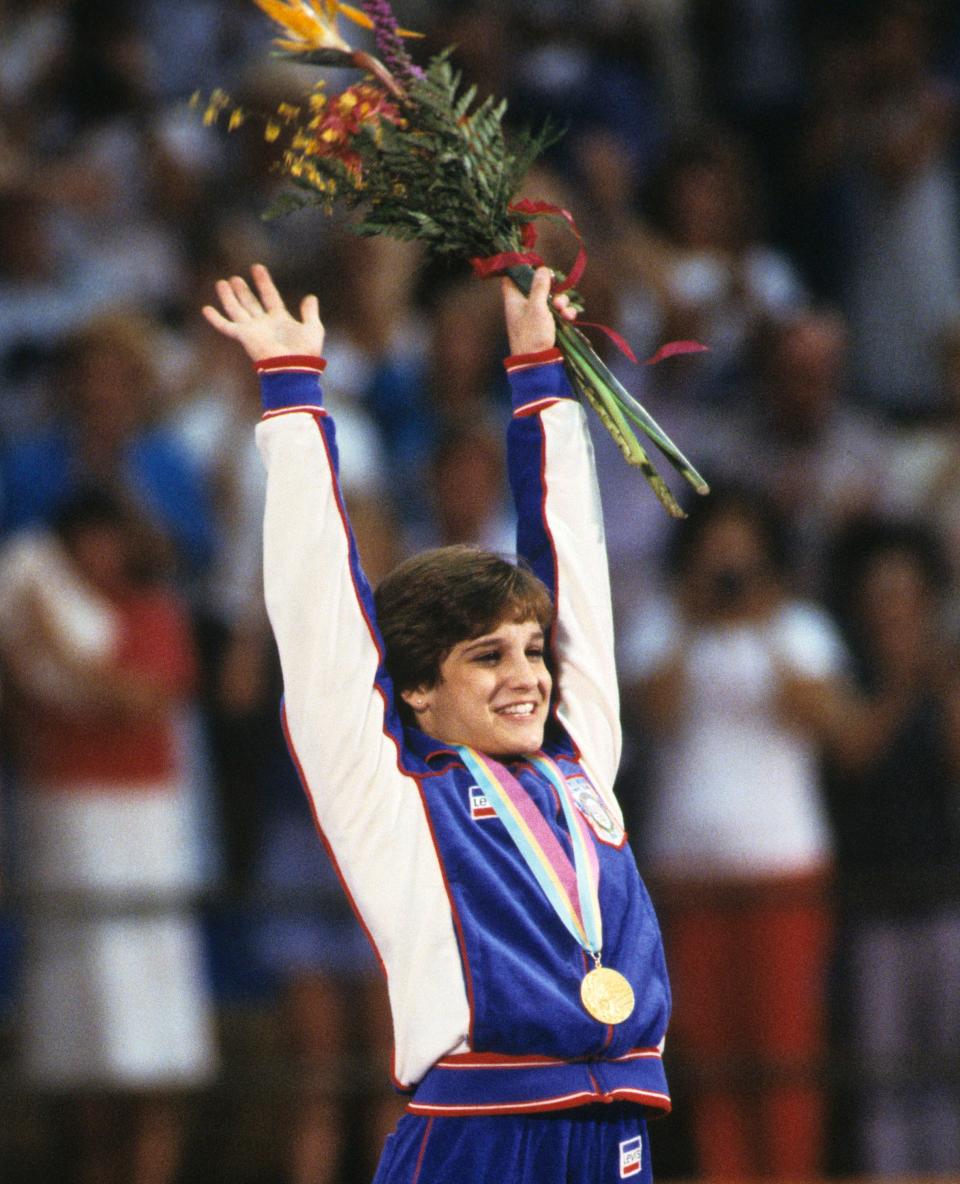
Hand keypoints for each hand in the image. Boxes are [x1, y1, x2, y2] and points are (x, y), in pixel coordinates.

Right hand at [201, 263, 324, 361]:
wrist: (294, 367)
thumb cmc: (305, 351)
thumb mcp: (313, 328)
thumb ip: (310, 312)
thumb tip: (311, 297)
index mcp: (280, 320)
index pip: (269, 296)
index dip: (263, 282)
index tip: (257, 267)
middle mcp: (264, 324)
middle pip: (250, 303)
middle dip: (243, 291)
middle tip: (235, 278)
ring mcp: (253, 330)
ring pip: (236, 310)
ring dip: (229, 297)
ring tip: (221, 283)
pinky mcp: (244, 337)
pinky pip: (226, 326)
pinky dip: (215, 319)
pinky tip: (206, 309)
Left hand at [501, 266, 575, 355]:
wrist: (538, 363)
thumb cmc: (532, 334)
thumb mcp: (536, 307)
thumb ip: (539, 287)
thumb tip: (542, 269)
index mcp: (514, 300)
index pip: (512, 278)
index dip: (522, 270)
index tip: (536, 267)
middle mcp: (524, 306)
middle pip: (538, 287)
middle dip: (552, 288)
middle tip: (556, 294)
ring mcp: (537, 316)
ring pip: (551, 299)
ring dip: (561, 301)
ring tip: (563, 311)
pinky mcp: (548, 325)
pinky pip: (558, 312)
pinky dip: (565, 313)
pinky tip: (569, 317)